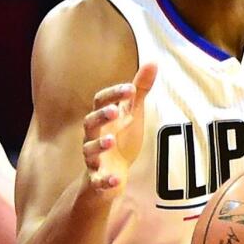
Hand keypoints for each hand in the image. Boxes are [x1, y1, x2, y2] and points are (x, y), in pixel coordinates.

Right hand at [82, 63, 156, 194]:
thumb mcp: (132, 114)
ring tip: (110, 141)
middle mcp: (93, 136)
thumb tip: (153, 61)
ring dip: (99, 145)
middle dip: (101, 116)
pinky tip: (116, 179)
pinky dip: (105, 181)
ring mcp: (94, 158)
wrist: (111, 175)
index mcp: (102, 119)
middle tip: (115, 111)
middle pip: (90, 123)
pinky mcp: (98, 179)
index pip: (101, 101)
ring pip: (89, 150)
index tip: (131, 88)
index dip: (114, 94)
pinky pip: (98, 181)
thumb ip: (140, 90)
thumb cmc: (121, 139)